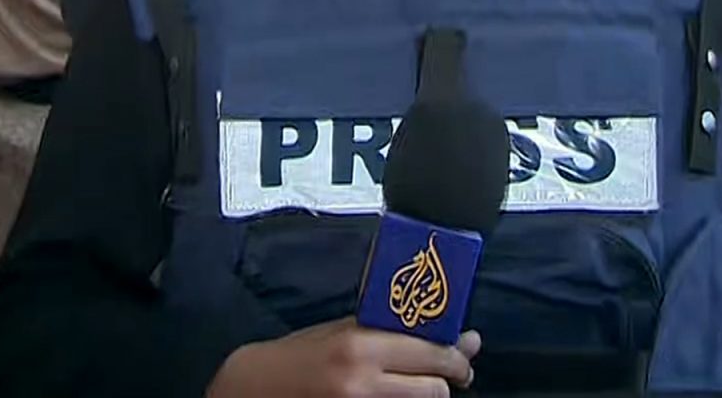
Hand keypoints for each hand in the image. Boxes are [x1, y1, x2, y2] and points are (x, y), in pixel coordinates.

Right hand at [207, 319, 480, 397]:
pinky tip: (403, 395)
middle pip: (433, 388)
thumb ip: (388, 330)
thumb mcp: (342, 330)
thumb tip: (443, 329)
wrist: (255, 387)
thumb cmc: (301, 353)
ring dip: (431, 396)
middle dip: (451, 380)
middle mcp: (363, 380)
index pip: (429, 352)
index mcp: (361, 344)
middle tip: (457, 376)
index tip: (466, 352)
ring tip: (428, 386)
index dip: (456, 356)